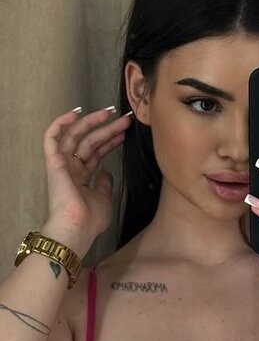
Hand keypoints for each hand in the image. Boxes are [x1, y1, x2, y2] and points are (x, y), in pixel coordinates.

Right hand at [43, 105, 132, 242]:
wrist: (78, 228)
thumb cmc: (90, 219)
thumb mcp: (104, 198)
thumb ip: (104, 183)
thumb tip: (106, 172)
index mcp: (81, 178)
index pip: (95, 153)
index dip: (109, 141)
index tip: (123, 132)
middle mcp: (71, 169)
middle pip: (89, 142)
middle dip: (107, 129)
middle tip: (124, 120)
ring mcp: (62, 164)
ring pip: (76, 136)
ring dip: (92, 123)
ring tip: (110, 113)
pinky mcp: (54, 162)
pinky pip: (52, 138)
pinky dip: (60, 124)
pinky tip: (75, 113)